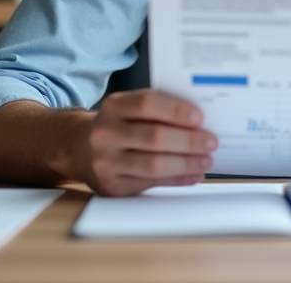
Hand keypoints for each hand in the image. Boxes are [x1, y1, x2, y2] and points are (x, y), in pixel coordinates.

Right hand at [81, 89, 217, 196]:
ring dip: (186, 163)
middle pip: (154, 137)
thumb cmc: (117, 125)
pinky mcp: (112, 186)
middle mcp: (106, 134)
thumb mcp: (127, 108)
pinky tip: (193, 175)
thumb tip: (199, 122)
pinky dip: (177, 180)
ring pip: (153, 165)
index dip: (175, 110)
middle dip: (188, 141)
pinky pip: (151, 184)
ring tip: (206, 160)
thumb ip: (156, 110)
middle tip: (211, 141)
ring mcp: (106, 162)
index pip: (147, 104)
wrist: (80, 149)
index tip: (199, 117)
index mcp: (113, 107)